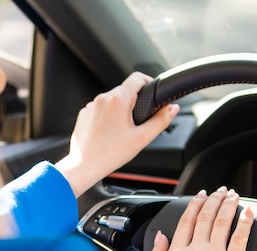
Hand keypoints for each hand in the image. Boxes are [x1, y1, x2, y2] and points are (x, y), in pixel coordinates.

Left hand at [55, 72, 178, 196]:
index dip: (149, 83)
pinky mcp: (84, 114)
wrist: (84, 166)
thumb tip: (172, 109)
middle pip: (125, 90)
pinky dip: (108, 117)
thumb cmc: (110, 154)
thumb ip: (161, 121)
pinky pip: (100, 109)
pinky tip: (109, 133)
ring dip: (120, 110)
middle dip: (134, 103)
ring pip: (112, 101)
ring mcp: (91, 106)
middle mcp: (102, 99)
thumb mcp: (142, 138)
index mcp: (118, 100)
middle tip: (137, 123)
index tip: (152, 95)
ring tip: (121, 131)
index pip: (138, 78)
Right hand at [144, 187, 254, 250]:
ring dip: (228, 205)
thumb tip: (160, 237)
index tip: (200, 196)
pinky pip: (240, 239)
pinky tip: (247, 213)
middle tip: (219, 191)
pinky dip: (244, 223)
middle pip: (205, 217)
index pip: (186, 221)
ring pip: (222, 223)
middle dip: (213, 200)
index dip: (194, 205)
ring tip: (233, 195)